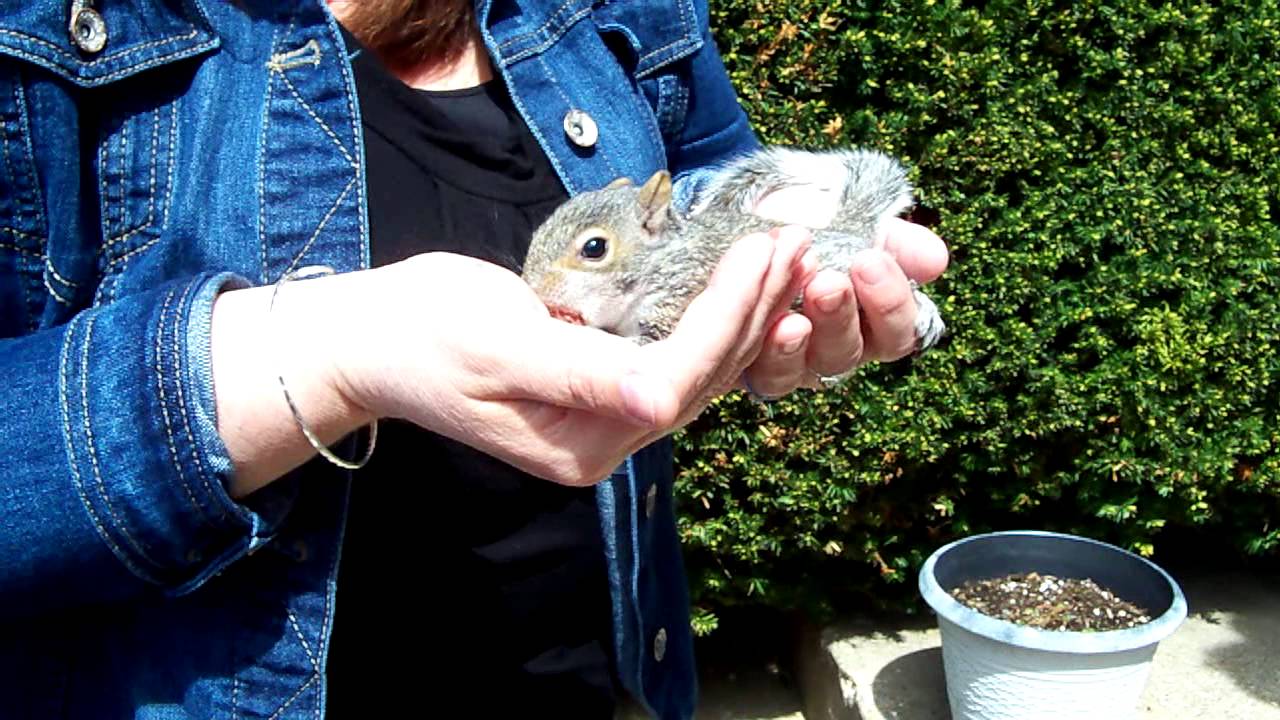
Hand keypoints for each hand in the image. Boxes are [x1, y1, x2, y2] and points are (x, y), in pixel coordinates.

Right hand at [328, 235, 806, 485]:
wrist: (375, 340)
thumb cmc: (425, 338)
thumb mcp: (499, 350)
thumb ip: (580, 378)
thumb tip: (657, 404)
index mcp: (581, 446)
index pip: (676, 382)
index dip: (725, 319)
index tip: (759, 255)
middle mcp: (606, 440)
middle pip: (701, 377)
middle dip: (753, 310)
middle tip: (794, 241)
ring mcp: (607, 415)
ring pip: (698, 366)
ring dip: (745, 310)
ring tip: (784, 250)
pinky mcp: (605, 381)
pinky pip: (674, 350)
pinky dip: (711, 311)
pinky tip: (739, 274)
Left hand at [740, 191, 948, 397]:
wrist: (740, 219)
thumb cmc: (801, 217)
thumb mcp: (847, 215)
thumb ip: (892, 238)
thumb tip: (935, 259)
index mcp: (870, 315)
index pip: (899, 328)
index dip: (890, 301)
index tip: (870, 260)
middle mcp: (836, 344)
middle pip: (853, 351)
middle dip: (842, 314)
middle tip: (828, 281)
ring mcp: (796, 361)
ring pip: (813, 367)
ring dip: (806, 335)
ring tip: (789, 301)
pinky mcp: (755, 368)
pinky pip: (771, 376)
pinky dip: (774, 352)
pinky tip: (771, 323)